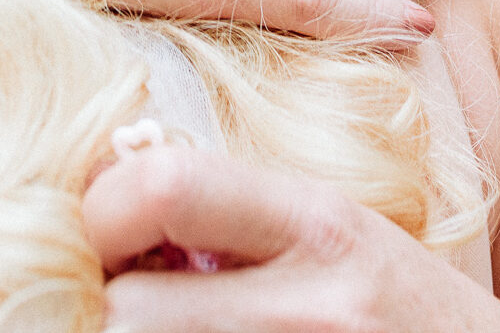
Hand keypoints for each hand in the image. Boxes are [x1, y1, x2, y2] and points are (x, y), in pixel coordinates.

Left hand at [83, 143, 499, 331]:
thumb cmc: (397, 302)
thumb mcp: (328, 224)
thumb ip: (225, 201)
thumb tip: (102, 186)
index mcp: (315, 222)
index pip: (161, 187)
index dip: (103, 207)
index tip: (105, 225)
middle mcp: (311, 306)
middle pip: (128, 309)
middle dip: (103, 301)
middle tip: (116, 292)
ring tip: (162, 314)